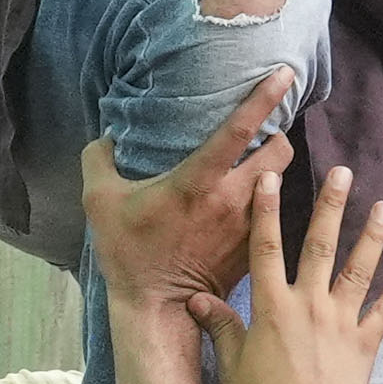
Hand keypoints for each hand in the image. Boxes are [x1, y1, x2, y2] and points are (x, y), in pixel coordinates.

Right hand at [78, 68, 298, 319]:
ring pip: (282, 183)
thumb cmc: (129, 254)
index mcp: (196, 181)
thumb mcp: (99, 202)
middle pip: (280, 153)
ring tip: (262, 165)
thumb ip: (99, 160)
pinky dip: (270, 203)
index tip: (283, 73)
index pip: (239, 130)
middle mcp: (231, 200)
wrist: (157, 310)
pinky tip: (255, 203)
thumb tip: (105, 138)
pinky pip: (273, 215)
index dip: (263, 97)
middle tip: (264, 134)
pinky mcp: (253, 249)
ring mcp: (246, 226)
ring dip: (276, 170)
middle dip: (278, 136)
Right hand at [198, 167, 382, 383]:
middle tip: (343, 170)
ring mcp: (341, 322)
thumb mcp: (232, 366)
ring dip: (372, 235)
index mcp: (271, 307)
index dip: (267, 210)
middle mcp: (308, 305)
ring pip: (358, 269)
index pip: (265, 247)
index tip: (271, 176)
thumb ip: (219, 327)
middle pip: (319, 245)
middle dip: (331, 205)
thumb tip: (193, 300)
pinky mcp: (365, 344)